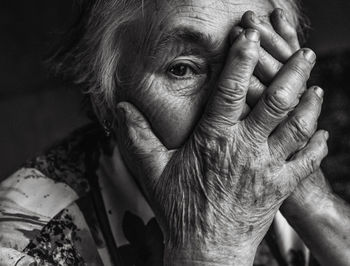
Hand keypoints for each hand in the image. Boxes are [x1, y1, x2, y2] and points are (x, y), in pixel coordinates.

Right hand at [115, 28, 326, 265]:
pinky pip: (306, 163)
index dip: (241, 60)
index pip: (230, 91)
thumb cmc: (182, 210)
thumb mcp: (154, 172)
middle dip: (292, 72)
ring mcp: (267, 169)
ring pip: (298, 128)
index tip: (249, 37)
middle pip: (277, 103)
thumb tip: (121, 109)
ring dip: (310, 105)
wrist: (207, 250)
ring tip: (317, 87)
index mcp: (215, 140)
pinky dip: (317, 146)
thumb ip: (139, 137)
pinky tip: (322, 135)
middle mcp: (245, 150)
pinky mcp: (280, 188)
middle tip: (303, 53)